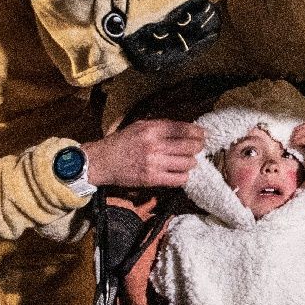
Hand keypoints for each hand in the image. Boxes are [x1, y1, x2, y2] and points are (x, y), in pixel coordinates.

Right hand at [81, 119, 205, 187]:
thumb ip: (160, 126)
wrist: (102, 161)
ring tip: (188, 161)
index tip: (202, 134)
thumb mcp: (139, 125)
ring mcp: (154, 163)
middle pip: (190, 146)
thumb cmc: (121, 142)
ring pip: (188, 163)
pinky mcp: (152, 179)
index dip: (198, 132)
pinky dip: (183, 176)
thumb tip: (184, 128)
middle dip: (198, 147)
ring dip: (191, 162)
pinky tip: (180, 173)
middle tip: (199, 147)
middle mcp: (154, 145)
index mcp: (152, 128)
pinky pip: (179, 179)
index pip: (183, 129)